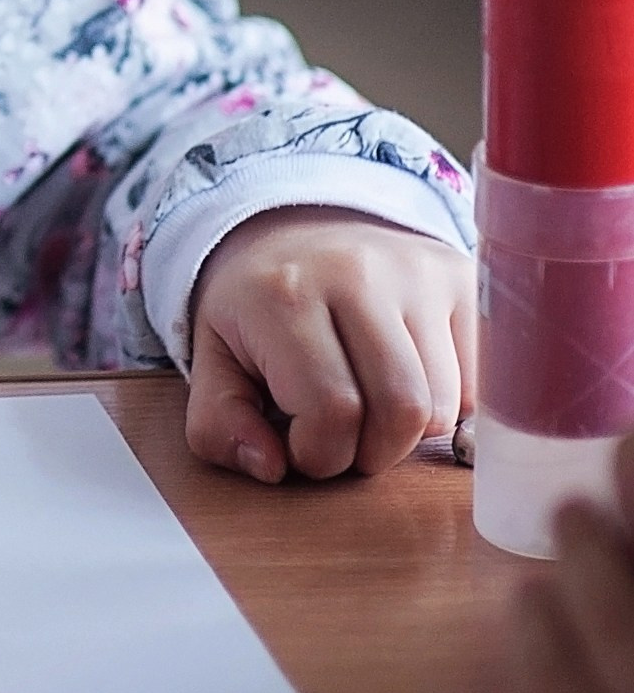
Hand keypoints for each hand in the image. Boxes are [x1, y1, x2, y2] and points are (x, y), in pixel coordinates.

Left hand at [185, 210, 471, 482]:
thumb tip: (269, 467)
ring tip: (374, 405)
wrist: (295, 225)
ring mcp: (417, 270)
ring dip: (411, 431)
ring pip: (446, 403)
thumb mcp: (212, 361)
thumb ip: (219, 424)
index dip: (320, 453)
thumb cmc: (258, 307)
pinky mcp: (460, 277)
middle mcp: (359, 273)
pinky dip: (451, 403)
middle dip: (373, 452)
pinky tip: (412, 383)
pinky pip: (480, 379)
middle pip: (403, 412)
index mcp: (286, 294)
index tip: (302, 442)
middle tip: (345, 436)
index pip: (333, 411)